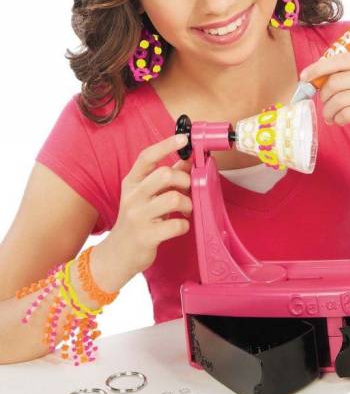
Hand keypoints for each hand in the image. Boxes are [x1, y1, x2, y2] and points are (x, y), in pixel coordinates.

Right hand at [104, 134, 192, 277]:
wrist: (117, 255)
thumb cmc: (137, 221)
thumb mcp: (146, 195)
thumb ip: (166, 178)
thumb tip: (187, 160)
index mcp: (131, 183)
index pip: (147, 157)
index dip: (166, 145)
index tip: (184, 138)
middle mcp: (132, 196)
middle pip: (164, 174)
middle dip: (184, 180)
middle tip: (188, 190)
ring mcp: (138, 216)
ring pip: (173, 198)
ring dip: (187, 203)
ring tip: (186, 210)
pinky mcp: (146, 236)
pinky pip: (176, 224)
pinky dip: (184, 225)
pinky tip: (179, 226)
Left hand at [299, 52, 349, 147]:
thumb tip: (316, 76)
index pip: (339, 60)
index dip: (318, 68)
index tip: (304, 78)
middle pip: (336, 81)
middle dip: (324, 96)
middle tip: (324, 105)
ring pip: (339, 99)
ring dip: (329, 111)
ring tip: (332, 117)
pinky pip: (347, 114)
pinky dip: (339, 119)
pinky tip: (341, 121)